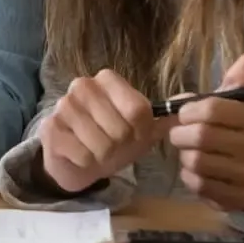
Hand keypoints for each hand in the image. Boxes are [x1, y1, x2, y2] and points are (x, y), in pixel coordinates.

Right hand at [37, 70, 161, 193]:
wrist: (77, 159)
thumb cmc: (112, 140)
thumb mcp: (142, 130)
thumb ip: (166, 118)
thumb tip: (193, 103)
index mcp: (107, 79)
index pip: (138, 110)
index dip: (141, 131)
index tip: (134, 134)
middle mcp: (82, 86)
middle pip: (120, 129)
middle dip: (120, 145)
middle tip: (112, 144)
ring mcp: (64, 106)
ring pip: (101, 144)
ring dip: (103, 156)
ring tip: (97, 150)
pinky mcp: (50, 128)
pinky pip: (83, 155)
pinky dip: (87, 163)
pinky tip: (80, 155)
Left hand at [167, 52, 243, 212]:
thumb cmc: (230, 131)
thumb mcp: (232, 104)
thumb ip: (236, 81)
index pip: (211, 108)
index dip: (188, 110)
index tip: (183, 113)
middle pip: (201, 136)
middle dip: (181, 135)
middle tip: (179, 134)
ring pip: (197, 162)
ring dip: (185, 157)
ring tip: (189, 152)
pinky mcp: (238, 198)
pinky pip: (199, 185)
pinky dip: (190, 178)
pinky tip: (196, 172)